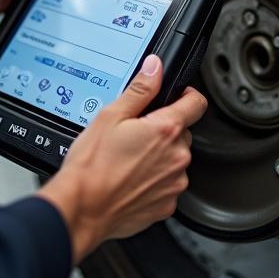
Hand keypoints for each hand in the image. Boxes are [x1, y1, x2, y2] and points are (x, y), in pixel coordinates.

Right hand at [37, 55, 207, 263]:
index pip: (196, 103)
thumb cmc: (92, 165)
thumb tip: (155, 68)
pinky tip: (129, 178)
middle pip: (181, 133)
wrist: (83, 208)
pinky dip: (153, 180)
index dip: (187, 94)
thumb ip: (140, 89)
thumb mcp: (110, 116)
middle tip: (133, 133)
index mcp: (165, 131)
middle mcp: (177, 158)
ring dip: (159, 156)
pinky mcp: (167, 206)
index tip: (178, 95)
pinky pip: (167, 184)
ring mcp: (174, 184)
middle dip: (162, 130)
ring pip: (174, 160)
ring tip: (127, 159)